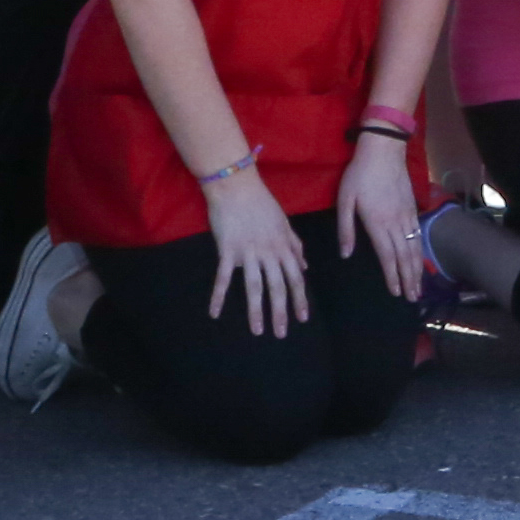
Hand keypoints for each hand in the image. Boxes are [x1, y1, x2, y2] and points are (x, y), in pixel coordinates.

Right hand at [203, 165, 310, 336]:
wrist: (237, 185)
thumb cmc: (261, 203)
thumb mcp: (284, 223)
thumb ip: (295, 246)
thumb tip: (305, 267)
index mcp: (284, 245)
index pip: (296, 277)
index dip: (300, 298)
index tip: (302, 318)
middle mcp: (269, 251)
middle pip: (278, 286)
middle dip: (281, 311)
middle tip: (282, 333)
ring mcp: (249, 252)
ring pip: (254, 286)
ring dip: (257, 311)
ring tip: (258, 331)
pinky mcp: (228, 250)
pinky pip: (224, 277)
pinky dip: (219, 296)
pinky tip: (215, 313)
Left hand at [337, 129, 427, 300]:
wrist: (384, 150)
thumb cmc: (360, 174)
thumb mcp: (345, 200)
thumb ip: (346, 229)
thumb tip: (345, 254)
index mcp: (378, 223)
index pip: (387, 256)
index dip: (392, 275)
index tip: (396, 292)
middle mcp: (396, 223)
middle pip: (405, 256)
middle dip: (409, 279)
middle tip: (413, 298)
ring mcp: (407, 215)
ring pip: (415, 247)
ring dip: (417, 269)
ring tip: (419, 286)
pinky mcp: (412, 207)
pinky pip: (418, 235)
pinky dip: (420, 251)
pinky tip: (421, 260)